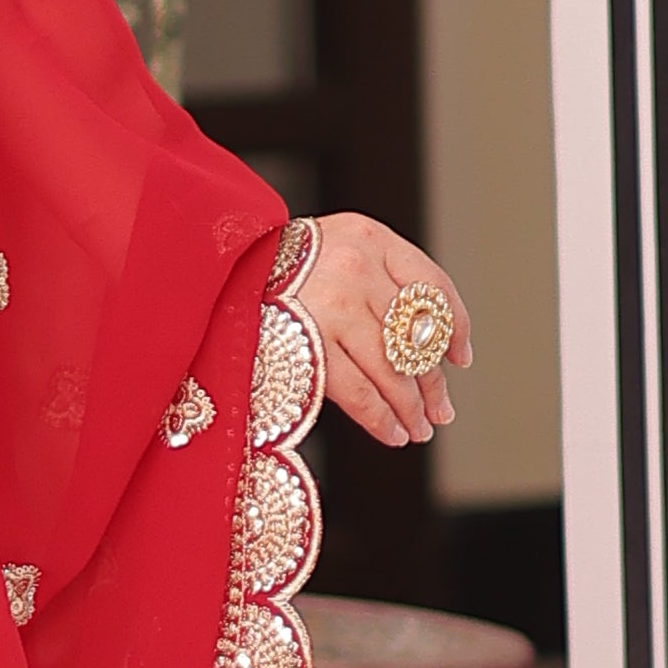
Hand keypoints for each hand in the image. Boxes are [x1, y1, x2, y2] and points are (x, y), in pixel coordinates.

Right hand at [293, 211, 470, 451]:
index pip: (432, 284)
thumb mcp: (330, 251)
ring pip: (394, 368)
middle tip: (441, 413)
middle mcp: (354, 264)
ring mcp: (330, 304)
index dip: (455, 326)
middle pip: (415, 335)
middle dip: (432, 383)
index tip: (460, 359)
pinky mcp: (306, 343)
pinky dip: (383, 418)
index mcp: (367, 235)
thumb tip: (434, 347)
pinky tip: (393, 432)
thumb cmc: (272, 271)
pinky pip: (360, 392)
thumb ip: (375, 280)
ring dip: (411, 407)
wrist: (208, 276)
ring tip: (418, 429)